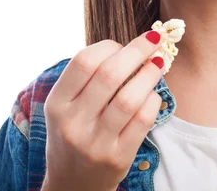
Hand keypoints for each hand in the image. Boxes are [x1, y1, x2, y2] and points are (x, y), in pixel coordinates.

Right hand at [41, 30, 165, 190]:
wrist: (72, 184)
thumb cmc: (74, 133)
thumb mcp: (66, 106)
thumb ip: (88, 78)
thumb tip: (130, 46)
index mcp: (57, 103)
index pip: (83, 61)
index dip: (109, 46)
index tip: (122, 44)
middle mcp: (73, 123)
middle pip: (109, 74)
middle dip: (137, 50)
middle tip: (153, 40)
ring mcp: (95, 142)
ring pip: (129, 97)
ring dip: (150, 73)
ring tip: (159, 62)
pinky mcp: (118, 157)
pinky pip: (143, 120)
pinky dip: (153, 99)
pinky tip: (154, 93)